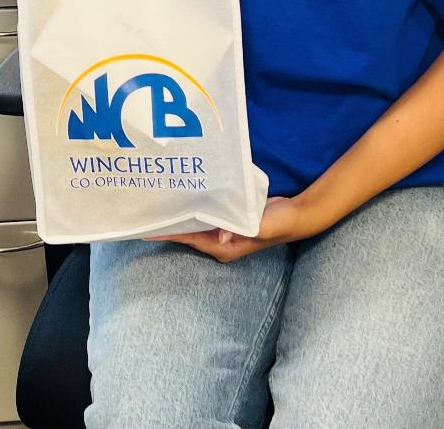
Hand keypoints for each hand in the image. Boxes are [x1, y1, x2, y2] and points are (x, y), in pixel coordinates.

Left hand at [152, 196, 321, 262]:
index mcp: (224, 248)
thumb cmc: (280, 223)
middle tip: (146, 210)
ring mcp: (223, 231)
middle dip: (169, 223)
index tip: (146, 231)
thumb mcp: (262, 227)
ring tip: (158, 202)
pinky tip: (183, 195)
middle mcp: (220, 242)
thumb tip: (221, 234)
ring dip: (180, 214)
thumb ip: (243, 229)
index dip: (168, 234)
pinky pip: (205, 214)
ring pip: (195, 223)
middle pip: (188, 233)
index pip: (189, 240)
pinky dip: (194, 206)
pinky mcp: (228, 220)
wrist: (297, 215)